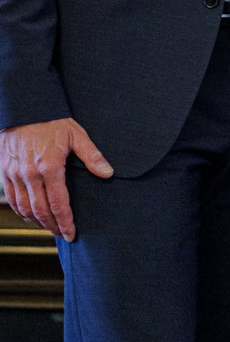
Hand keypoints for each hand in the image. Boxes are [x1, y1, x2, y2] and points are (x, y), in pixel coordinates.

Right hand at [0, 119, 113, 241]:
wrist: (24, 108)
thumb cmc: (51, 120)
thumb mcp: (76, 134)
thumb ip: (91, 155)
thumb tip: (108, 173)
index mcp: (49, 166)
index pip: (58, 203)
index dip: (65, 221)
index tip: (71, 233)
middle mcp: (29, 173)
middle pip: (41, 210)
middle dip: (53, 226)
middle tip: (63, 234)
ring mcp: (15, 174)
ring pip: (24, 208)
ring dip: (37, 222)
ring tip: (50, 228)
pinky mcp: (6, 172)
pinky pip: (13, 199)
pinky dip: (22, 212)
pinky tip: (32, 215)